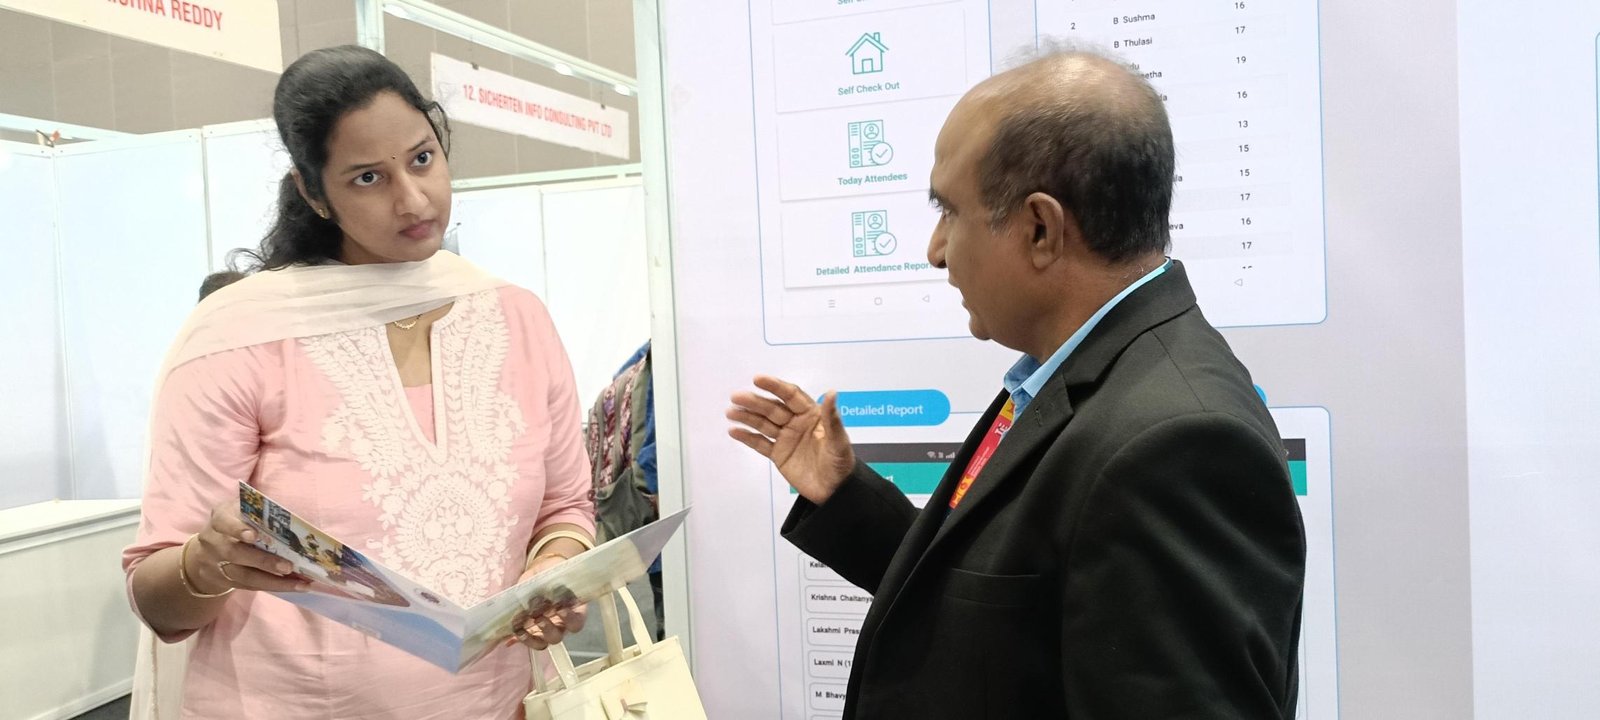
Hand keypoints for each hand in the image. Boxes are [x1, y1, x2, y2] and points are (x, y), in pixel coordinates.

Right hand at [186, 502, 308, 594]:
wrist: (204, 551)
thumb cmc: (235, 522)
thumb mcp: (240, 509)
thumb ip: (259, 507)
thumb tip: (287, 508)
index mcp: (220, 519)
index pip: (223, 522)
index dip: (237, 529)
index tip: (254, 536)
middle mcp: (215, 543)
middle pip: (236, 554)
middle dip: (264, 561)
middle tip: (288, 567)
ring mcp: (218, 565)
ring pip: (245, 576)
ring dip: (275, 581)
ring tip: (300, 584)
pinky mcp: (226, 581)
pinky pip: (250, 586)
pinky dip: (273, 586)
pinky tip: (293, 586)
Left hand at [509, 555, 588, 650]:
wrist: (541, 573)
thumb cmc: (552, 573)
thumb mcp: (555, 574)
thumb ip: (553, 583)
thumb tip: (547, 591)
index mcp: (573, 611)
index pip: (576, 622)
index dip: (570, 619)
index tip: (561, 609)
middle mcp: (561, 625)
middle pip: (557, 636)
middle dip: (547, 629)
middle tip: (539, 617)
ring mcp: (545, 630)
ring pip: (542, 643)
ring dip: (531, 637)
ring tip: (522, 625)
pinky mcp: (530, 631)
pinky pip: (526, 640)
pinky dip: (519, 637)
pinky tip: (513, 630)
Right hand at [727, 375, 856, 503]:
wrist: (836, 492)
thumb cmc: (841, 463)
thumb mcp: (839, 441)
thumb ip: (832, 418)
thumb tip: (832, 392)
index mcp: (812, 415)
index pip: (791, 396)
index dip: (775, 386)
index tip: (758, 379)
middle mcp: (796, 423)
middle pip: (772, 408)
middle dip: (755, 402)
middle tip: (736, 397)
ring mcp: (786, 438)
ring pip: (763, 424)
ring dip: (747, 417)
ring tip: (730, 412)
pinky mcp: (779, 454)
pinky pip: (761, 444)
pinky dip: (747, 437)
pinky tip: (734, 431)